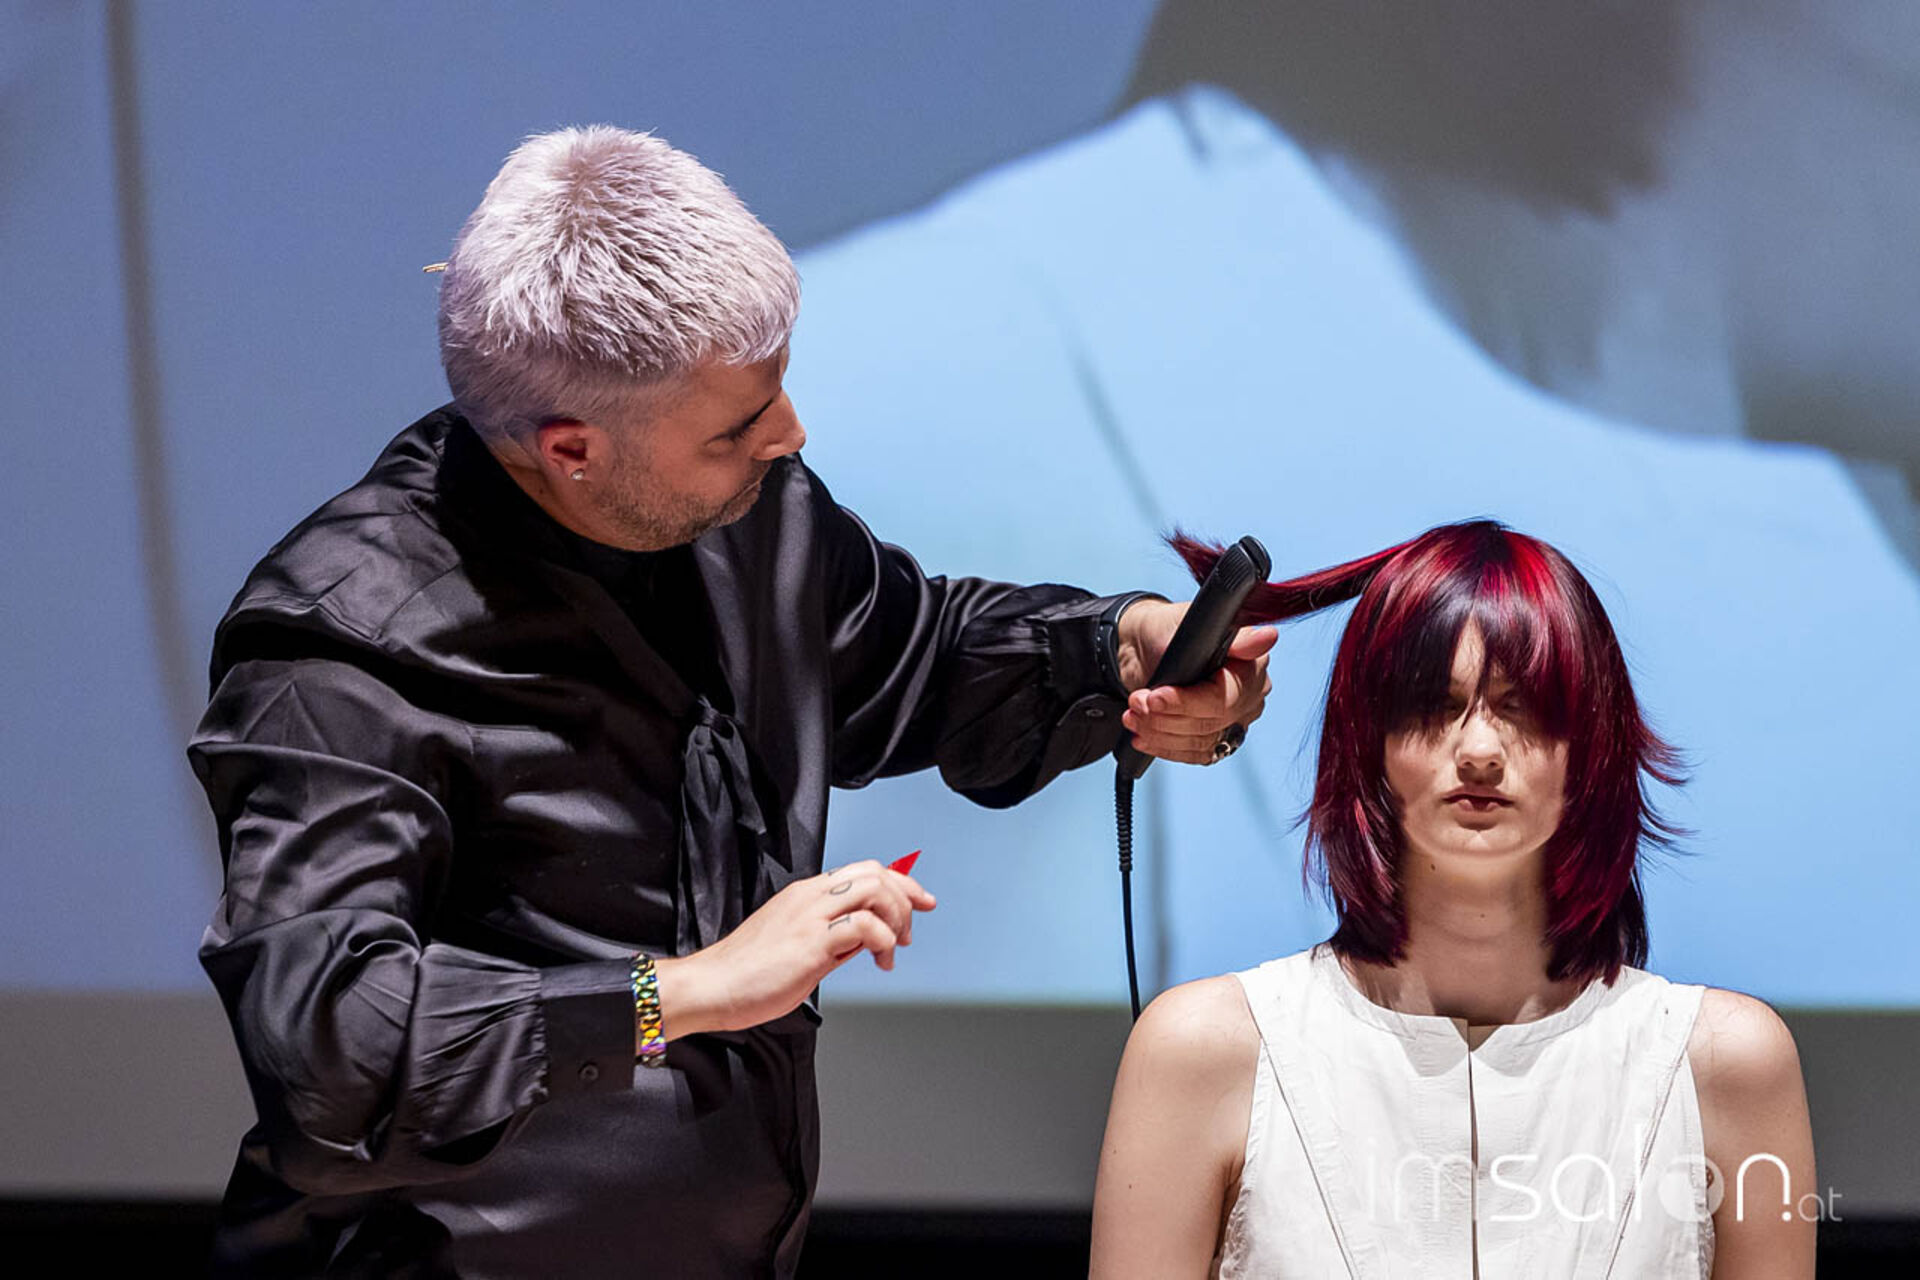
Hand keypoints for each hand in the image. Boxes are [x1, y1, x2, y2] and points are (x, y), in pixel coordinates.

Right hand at [654, 860, 935, 1039]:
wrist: (711, 986)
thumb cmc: (747, 973)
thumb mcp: (798, 946)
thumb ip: (833, 938)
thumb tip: (867, 941)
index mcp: (806, 894)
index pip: (864, 871)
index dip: (900, 882)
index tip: (920, 901)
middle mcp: (810, 896)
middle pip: (874, 873)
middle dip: (905, 897)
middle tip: (910, 930)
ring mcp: (810, 916)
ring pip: (873, 890)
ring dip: (896, 917)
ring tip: (893, 949)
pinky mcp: (810, 942)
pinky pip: (863, 926)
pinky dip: (882, 940)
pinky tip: (879, 960)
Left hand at [1113, 599, 1275, 765]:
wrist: (1143, 648)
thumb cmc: (1167, 631)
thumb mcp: (1189, 624)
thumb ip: (1232, 636)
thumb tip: (1266, 638)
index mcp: (1252, 666)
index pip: (1225, 698)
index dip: (1187, 702)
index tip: (1155, 698)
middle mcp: (1248, 696)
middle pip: (1211, 722)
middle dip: (1166, 716)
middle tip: (1136, 703)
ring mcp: (1233, 719)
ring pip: (1201, 742)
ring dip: (1160, 732)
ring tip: (1132, 716)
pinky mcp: (1215, 738)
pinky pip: (1195, 754)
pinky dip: (1164, 747)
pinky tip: (1142, 737)